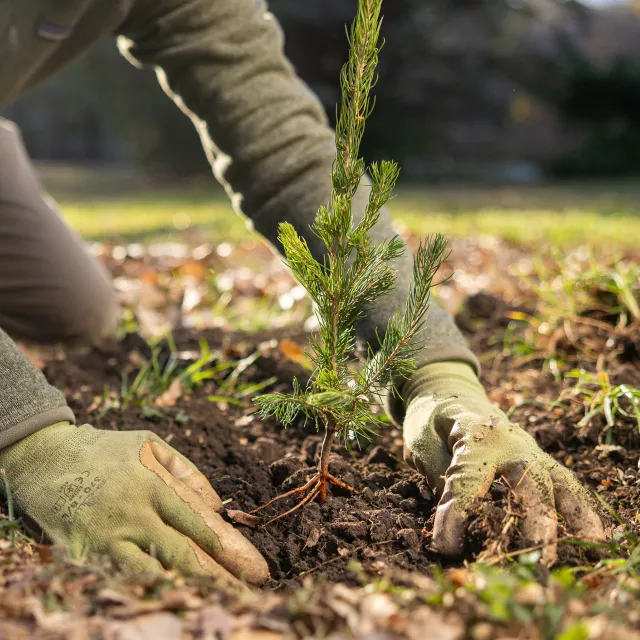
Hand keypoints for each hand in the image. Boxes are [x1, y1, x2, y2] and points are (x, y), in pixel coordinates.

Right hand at [0, 422, 268, 590]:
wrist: (45, 458)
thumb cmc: (105, 450)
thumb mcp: (150, 446)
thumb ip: (187, 472)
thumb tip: (217, 506)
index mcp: (154, 484)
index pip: (199, 523)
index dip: (230, 548)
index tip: (255, 568)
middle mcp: (134, 513)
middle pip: (183, 554)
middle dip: (219, 577)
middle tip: (249, 594)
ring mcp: (107, 537)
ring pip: (155, 573)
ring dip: (190, 589)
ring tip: (222, 602)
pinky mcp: (85, 554)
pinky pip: (123, 579)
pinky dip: (151, 591)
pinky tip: (175, 600)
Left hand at [402, 362, 604, 563]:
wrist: (449, 394)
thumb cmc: (432, 421)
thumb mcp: (422, 443)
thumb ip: (441, 477)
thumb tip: (460, 521)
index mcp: (474, 433)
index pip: (469, 478)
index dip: (458, 514)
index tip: (448, 546)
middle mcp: (509, 441)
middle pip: (529, 481)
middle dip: (535, 521)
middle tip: (535, 557)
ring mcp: (528, 449)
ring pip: (556, 482)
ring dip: (569, 516)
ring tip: (584, 547)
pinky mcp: (536, 460)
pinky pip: (563, 483)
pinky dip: (578, 507)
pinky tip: (591, 534)